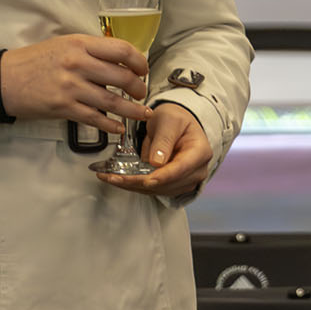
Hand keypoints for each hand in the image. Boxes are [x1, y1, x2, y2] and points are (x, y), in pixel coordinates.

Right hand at [0, 34, 153, 134]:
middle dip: (139, 88)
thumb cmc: (34, 61)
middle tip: (141, 93)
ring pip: (113, 101)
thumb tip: (118, 62)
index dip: (139, 62)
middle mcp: (78, 63)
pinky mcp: (64, 107)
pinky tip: (118, 127)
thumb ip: (90, 51)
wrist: (4, 79)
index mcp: (80, 44)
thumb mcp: (63, 45)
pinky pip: (96, 118)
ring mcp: (71, 87)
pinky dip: (111, 125)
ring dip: (132, 110)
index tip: (143, 70)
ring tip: (142, 114)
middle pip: (123, 77)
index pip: (122, 50)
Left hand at [96, 103, 210, 198]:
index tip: (144, 180)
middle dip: (137, 182)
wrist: (177, 124)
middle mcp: (197, 170)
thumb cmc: (175, 119)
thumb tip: (156, 163)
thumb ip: (164, 140)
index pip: (180, 169)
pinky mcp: (173, 185)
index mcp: (200, 152)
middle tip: (113, 177)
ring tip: (109, 178)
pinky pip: (153, 189)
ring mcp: (186, 180)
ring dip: (132, 186)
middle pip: (166, 183)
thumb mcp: (168, 120)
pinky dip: (135, 185)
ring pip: (157, 190)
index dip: (161, 176)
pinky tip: (118, 179)